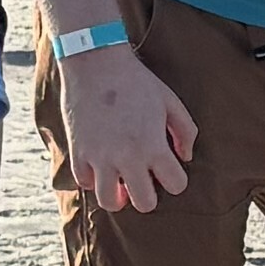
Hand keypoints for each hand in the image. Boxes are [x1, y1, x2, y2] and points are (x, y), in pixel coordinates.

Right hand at [57, 41, 196, 212]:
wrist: (95, 62)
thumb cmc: (136, 80)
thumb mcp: (170, 101)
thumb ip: (185, 131)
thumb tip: (186, 157)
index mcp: (153, 145)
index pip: (176, 185)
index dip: (176, 179)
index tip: (168, 168)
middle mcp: (127, 157)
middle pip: (145, 203)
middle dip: (149, 194)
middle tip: (145, 177)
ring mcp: (99, 157)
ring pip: (109, 202)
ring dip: (119, 195)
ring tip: (121, 180)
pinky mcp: (78, 152)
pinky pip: (84, 183)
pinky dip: (93, 179)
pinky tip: (101, 166)